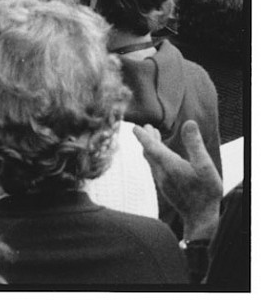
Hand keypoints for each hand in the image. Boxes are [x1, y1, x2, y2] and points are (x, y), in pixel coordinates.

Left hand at [133, 121, 222, 239]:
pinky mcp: (164, 188)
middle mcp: (161, 173)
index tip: (135, 127)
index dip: (143, 135)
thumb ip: (195, 145)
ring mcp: (161, 181)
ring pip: (151, 160)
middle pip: (149, 152)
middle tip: (147, 127)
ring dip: (151, 147)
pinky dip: (155, 157)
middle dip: (147, 138)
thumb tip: (189, 123)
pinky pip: (155, 168)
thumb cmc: (206, 192)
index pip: (151, 146)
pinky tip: (161, 158)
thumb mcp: (205, 167)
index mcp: (169, 165)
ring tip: (154, 137)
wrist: (200, 218)